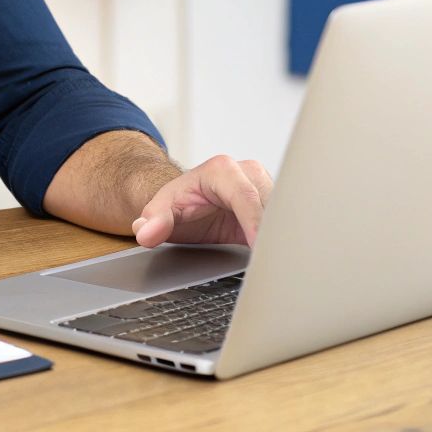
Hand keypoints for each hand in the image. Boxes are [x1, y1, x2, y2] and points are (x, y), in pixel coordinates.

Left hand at [131, 154, 272, 248]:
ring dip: (282, 236)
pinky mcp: (274, 203)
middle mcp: (248, 172)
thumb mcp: (160, 209)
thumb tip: (146, 232)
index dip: (254, 222)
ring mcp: (264, 186)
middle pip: (271, 203)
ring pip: (284, 212)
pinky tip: (282, 257)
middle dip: (273, 232)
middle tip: (273, 262)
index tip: (258, 246)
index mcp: (222, 170)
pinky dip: (283, 238)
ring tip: (280, 262)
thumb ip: (154, 220)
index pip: (245, 196)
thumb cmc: (178, 203)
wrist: (188, 198)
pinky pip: (285, 220)